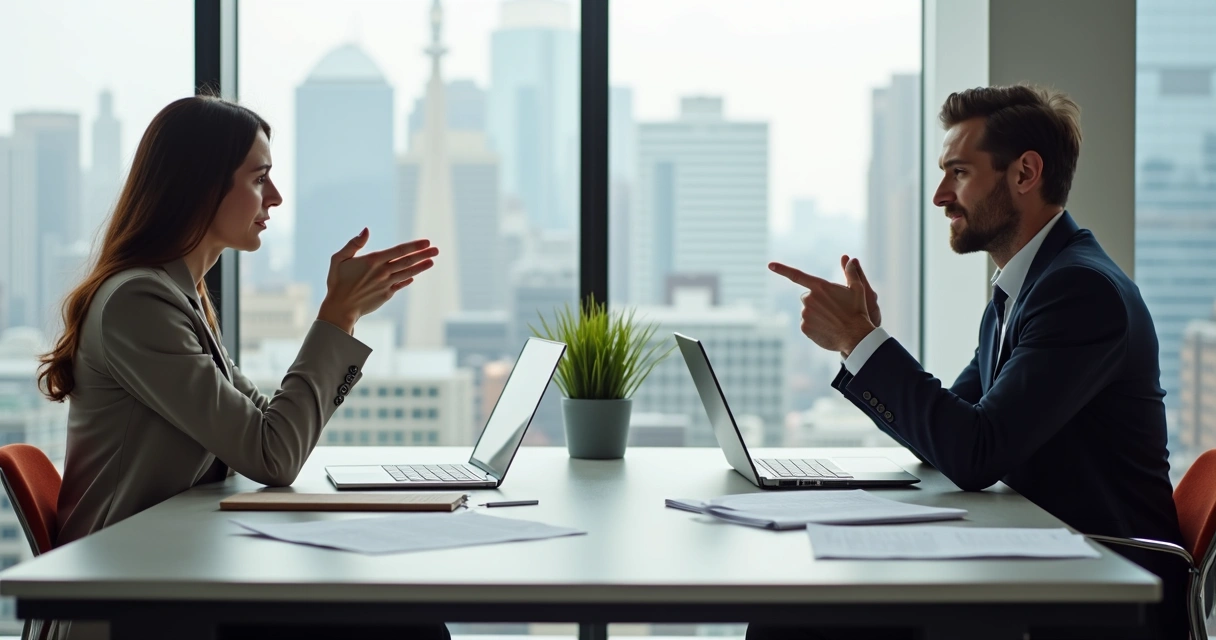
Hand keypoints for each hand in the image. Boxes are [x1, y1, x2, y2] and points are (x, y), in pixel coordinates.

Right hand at [318, 229, 438, 332]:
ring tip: (432, 261)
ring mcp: (386, 284)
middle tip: (436, 249)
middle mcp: (382, 272)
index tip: (427, 242)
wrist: (340, 308)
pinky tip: (414, 277)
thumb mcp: (339, 259)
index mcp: (372, 261)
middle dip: (423, 255)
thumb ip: (354, 244)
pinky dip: (408, 280)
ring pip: (407, 273)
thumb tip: (366, 230)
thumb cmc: (337, 282)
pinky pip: (400, 285)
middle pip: (407, 261)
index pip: (398, 251)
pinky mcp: (386, 294)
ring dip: (420, 267)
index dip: (414, 246)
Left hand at [768, 258, 874, 356]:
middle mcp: (809, 299)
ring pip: (807, 311)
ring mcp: (805, 314)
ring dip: (816, 314)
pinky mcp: (804, 327)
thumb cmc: (858, 311)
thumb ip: (851, 273)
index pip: (797, 275)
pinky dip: (814, 326)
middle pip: (808, 297)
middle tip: (832, 309)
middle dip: (817, 301)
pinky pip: (806, 324)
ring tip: (832, 320)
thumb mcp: (857, 289)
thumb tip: (851, 259)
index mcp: (820, 287)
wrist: (856, 336)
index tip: (770, 265)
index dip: (782, 269)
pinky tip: (827, 329)